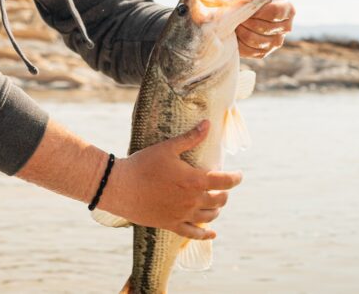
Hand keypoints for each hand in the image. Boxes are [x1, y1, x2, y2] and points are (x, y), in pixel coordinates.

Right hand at [97, 120, 240, 239]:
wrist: (120, 187)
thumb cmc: (143, 164)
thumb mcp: (168, 148)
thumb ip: (190, 138)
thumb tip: (208, 124)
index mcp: (194, 181)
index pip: (225, 181)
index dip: (236, 178)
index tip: (239, 175)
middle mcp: (192, 201)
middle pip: (220, 200)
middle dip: (225, 193)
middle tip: (222, 186)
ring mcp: (182, 215)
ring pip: (209, 216)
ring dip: (216, 209)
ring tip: (215, 203)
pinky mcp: (171, 224)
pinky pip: (193, 234)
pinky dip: (205, 234)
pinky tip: (211, 233)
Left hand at [236, 0, 294, 58]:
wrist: (249, 12)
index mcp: (288, 9)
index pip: (275, 12)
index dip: (258, 11)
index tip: (246, 8)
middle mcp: (287, 27)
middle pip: (264, 27)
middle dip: (246, 21)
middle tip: (235, 16)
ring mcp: (276, 42)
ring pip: (255, 40)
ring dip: (241, 31)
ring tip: (235, 22)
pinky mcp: (264, 53)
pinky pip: (249, 50)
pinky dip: (238, 42)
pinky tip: (235, 33)